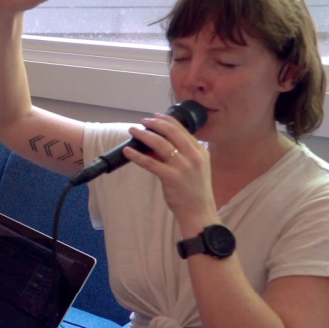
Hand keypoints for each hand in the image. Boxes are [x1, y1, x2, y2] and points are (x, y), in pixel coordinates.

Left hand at [121, 115, 219, 233]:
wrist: (199, 211)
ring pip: (160, 143)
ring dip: (144, 135)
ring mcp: (183, 166)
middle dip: (154, 123)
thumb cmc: (194, 190)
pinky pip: (150, 162)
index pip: (182, 129)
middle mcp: (194, 156)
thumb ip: (182, 154)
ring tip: (134, 131)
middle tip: (143, 121)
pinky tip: (128, 151)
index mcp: (200, 151)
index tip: (155, 116)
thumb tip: (156, 142)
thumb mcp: (195, 167)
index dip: (167, 120)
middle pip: (171, 132)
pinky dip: (137, 155)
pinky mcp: (172, 177)